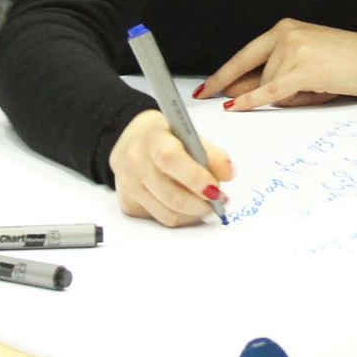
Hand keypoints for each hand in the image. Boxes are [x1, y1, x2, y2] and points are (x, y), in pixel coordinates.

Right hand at [107, 109, 233, 226]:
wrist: (131, 143)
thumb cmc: (166, 140)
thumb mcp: (188, 136)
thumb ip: (210, 154)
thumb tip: (228, 174)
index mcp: (152, 139)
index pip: (170, 159)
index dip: (195, 177)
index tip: (216, 188)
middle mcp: (135, 163)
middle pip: (172, 195)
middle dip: (202, 203)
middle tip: (218, 200)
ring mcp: (129, 186)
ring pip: (169, 214)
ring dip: (194, 213)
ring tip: (206, 204)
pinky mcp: (128, 204)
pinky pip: (161, 219)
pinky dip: (181, 217)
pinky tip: (187, 207)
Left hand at [195, 18, 356, 109]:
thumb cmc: (345, 65)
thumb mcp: (306, 67)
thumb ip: (273, 77)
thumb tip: (238, 96)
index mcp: (284, 29)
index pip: (245, 55)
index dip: (224, 73)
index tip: (205, 88)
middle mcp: (286, 34)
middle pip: (257, 74)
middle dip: (254, 92)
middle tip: (248, 97)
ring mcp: (294, 49)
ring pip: (270, 86)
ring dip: (288, 98)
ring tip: (319, 88)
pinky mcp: (303, 68)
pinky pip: (271, 91)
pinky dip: (252, 101)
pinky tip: (235, 108)